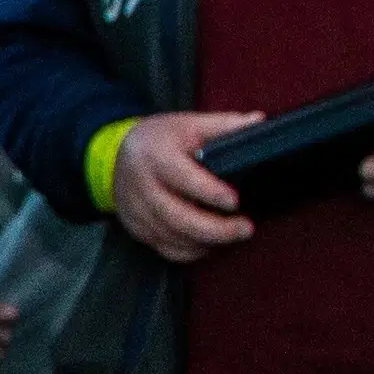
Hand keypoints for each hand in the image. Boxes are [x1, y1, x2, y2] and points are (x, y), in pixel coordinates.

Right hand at [109, 113, 262, 258]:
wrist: (114, 157)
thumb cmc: (158, 140)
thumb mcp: (187, 124)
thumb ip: (223, 125)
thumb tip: (259, 122)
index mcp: (155, 155)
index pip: (182, 177)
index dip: (209, 192)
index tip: (234, 201)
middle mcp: (142, 185)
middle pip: (177, 217)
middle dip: (215, 228)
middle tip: (245, 228)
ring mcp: (137, 211)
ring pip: (173, 237)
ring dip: (207, 242)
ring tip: (234, 236)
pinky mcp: (138, 230)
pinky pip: (166, 249)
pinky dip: (192, 251)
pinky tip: (211, 244)